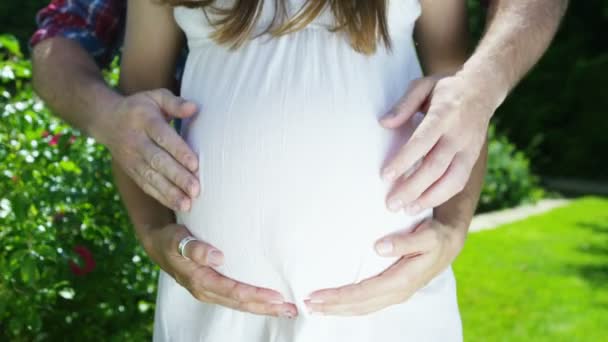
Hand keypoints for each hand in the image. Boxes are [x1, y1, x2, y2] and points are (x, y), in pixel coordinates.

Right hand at [100, 88, 199, 211]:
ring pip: (151, 177)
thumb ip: (175, 102)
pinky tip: (177, 205)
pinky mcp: (131, 171)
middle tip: (195, 190)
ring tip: (187, 204)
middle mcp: (135, 141)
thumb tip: (194, 107)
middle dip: (177, 176)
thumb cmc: (141, 107)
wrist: (106, 120)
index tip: (195, 164)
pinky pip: (146, 185)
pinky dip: (162, 197)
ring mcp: (131, 159)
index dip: (178, 151)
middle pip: (157, 161)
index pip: (163, 137)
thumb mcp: (155, 97)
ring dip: (170, 192)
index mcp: (144, 120)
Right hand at [143, 223, 298, 317]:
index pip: (234, 292)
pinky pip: (238, 298)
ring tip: (288, 309)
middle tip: (293, 309)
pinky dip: (255, 301)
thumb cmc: (170, 239)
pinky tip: (269, 301)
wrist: (159, 243)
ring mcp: (211, 291)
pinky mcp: (215, 287)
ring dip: (264, 307)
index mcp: (200, 281)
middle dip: (267, 308)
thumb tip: (218, 257)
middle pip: (242, 304)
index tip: (278, 296)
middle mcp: (207, 291)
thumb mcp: (176, 240)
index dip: (256, 296)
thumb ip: (194, 248)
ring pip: (242, 304)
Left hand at [304, 219, 464, 314]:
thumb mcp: (427, 236)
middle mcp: (397, 292)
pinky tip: (337, 303)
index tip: (317, 295)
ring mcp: (395, 294)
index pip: (363, 293)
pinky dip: (349, 306)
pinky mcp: (393, 291)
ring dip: (338, 309)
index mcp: (402, 281)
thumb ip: (404, 242)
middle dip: (332, 307)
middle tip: (306, 304)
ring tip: (316, 307)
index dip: (339, 296)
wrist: (449, 242)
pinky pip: (368, 304)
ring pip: (362, 308)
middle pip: (359, 305)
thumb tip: (379, 247)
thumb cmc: (436, 236)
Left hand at [379, 74, 495, 213]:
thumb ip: (403, 104)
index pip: (422, 141)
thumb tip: (384, 123)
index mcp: (444, 114)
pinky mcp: (473, 159)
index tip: (385, 176)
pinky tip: (422, 204)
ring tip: (405, 210)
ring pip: (451, 180)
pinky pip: (458, 182)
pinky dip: (440, 197)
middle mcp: (459, 134)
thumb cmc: (445, 89)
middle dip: (412, 188)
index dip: (404, 160)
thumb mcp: (423, 86)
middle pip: (435, 166)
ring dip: (427, 198)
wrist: (483, 89)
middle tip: (390, 203)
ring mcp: (469, 149)